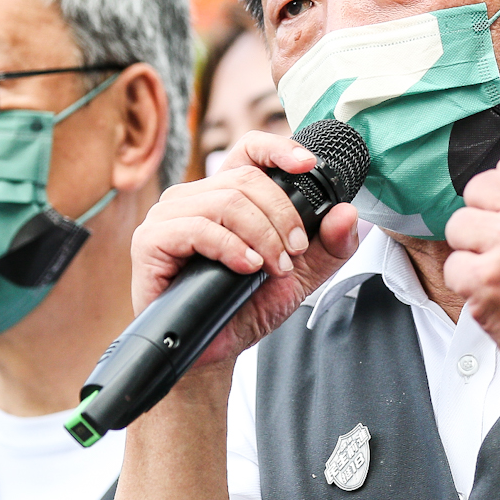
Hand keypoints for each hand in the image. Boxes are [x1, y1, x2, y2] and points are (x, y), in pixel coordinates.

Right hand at [129, 129, 360, 367]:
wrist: (215, 351)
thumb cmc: (248, 307)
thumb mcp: (302, 276)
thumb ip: (330, 246)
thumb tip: (348, 213)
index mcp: (227, 194)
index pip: (250, 149)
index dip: (279, 148)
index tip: (308, 165)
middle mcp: (195, 197)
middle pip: (247, 180)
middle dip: (282, 216)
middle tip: (294, 252)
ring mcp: (169, 216)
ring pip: (225, 201)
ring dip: (261, 236)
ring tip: (273, 266)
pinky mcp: (151, 240)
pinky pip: (197, 227)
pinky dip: (231, 247)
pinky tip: (247, 267)